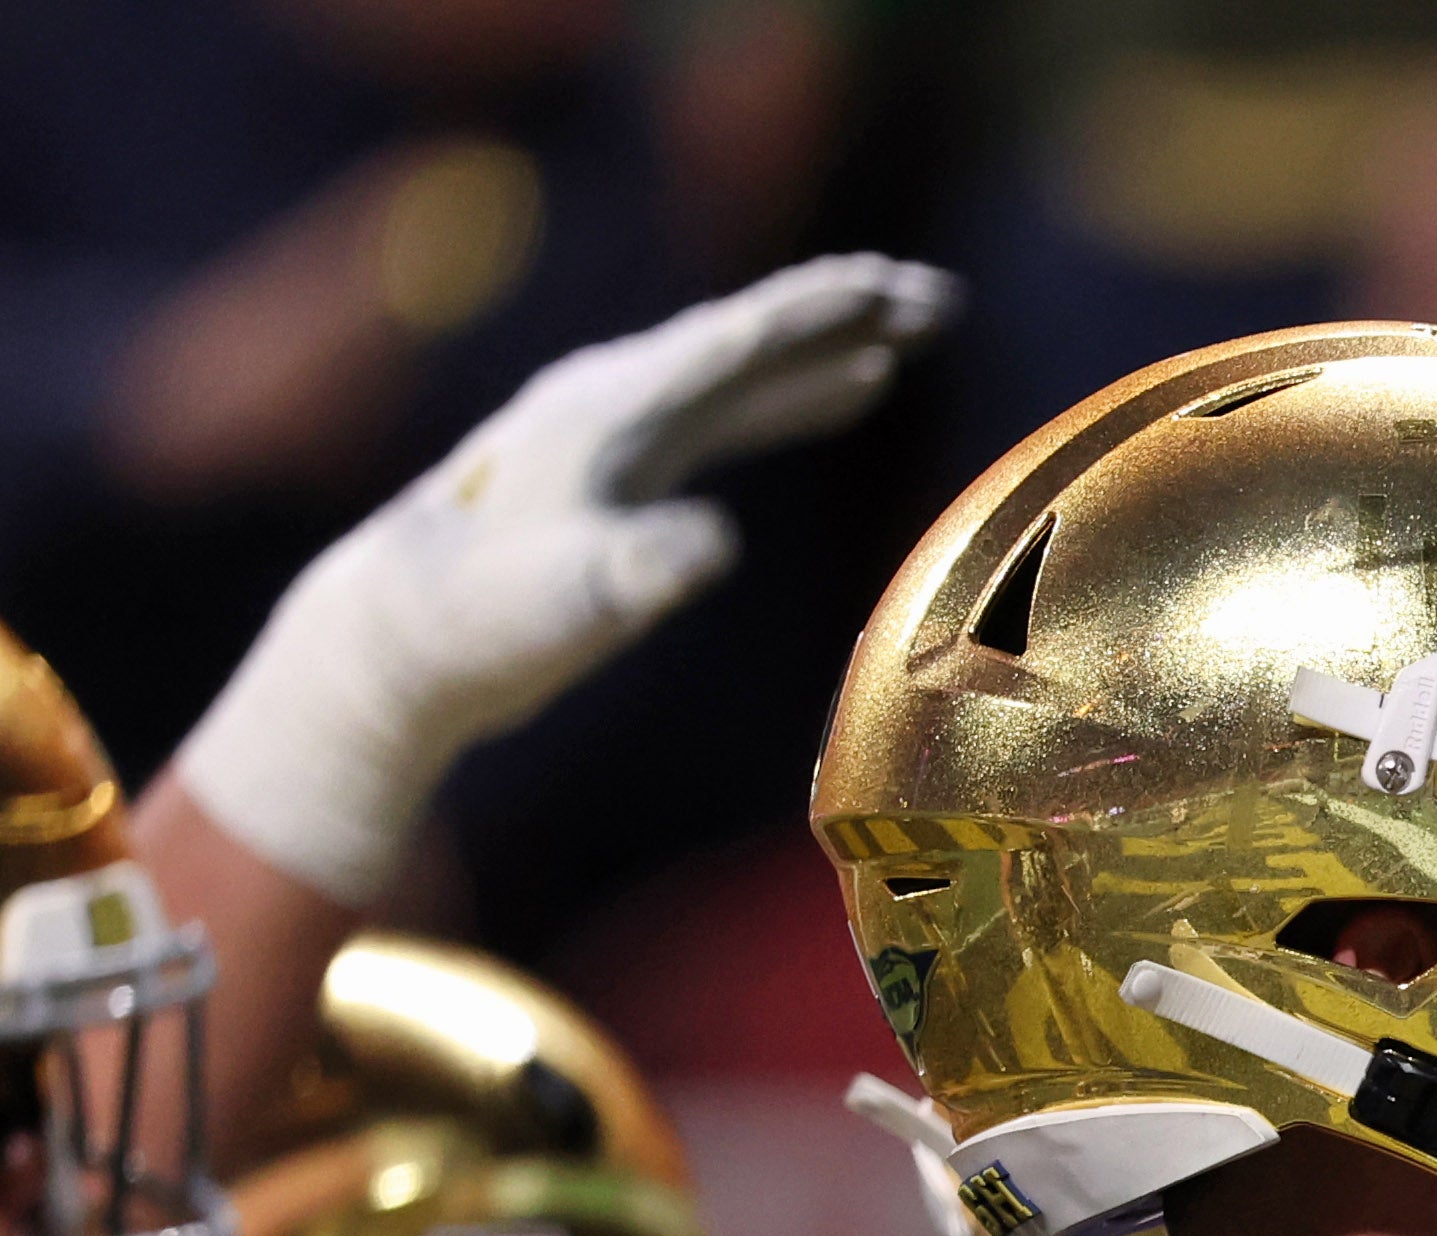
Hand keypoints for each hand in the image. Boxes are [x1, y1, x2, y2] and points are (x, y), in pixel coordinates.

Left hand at [163, 251, 958, 903]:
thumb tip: (711, 543)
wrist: (393, 636)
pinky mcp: (622, 462)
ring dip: (827, 347)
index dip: (825, 314)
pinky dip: (792, 391)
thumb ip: (635, 568)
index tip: (904, 294)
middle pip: (750, 336)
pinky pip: (729, 406)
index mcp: (612, 405)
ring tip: (905, 334)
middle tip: (938, 298)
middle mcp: (617, 396)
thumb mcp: (562, 603)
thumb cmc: (478, 624)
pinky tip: (844, 392)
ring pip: (745, 366)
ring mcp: (618, 425)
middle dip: (845, 312)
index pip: (738, 340)